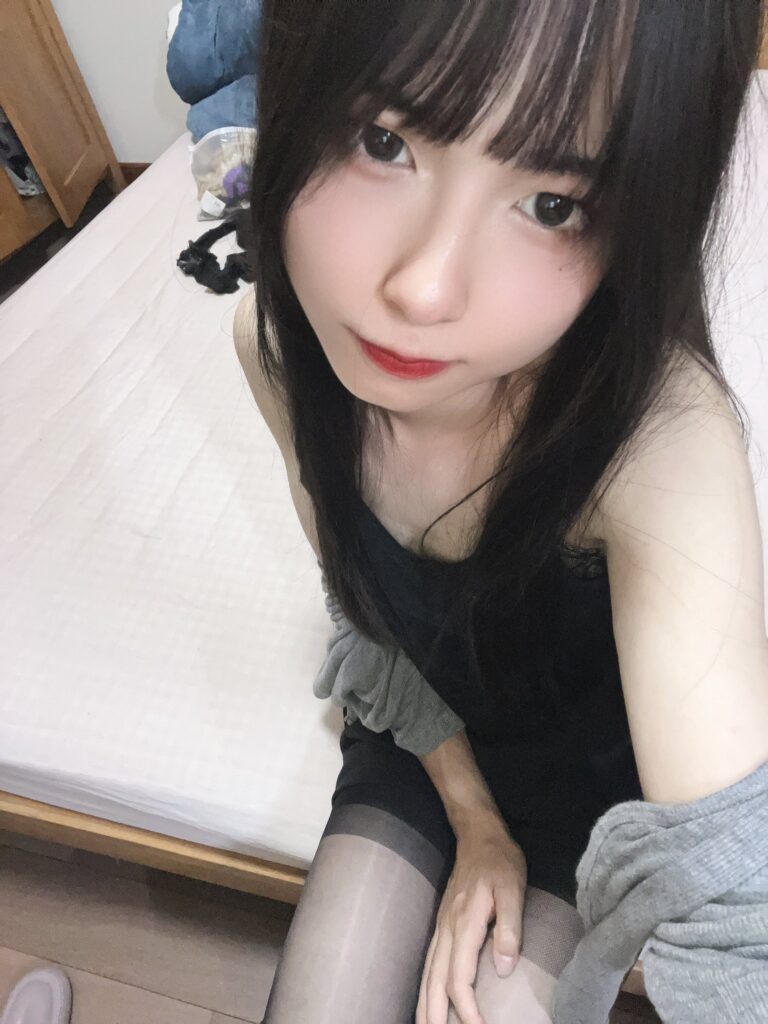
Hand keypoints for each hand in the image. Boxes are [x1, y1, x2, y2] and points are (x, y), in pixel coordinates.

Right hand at [416, 823, 526, 1023]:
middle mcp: (447, 929)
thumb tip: (504, 969)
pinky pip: (429, 962)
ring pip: (427, 974)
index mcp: (465, 924)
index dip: (467, 1011)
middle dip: (435, 1016)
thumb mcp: (513, 889)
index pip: (460, 979)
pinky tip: (427, 996)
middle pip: (435, 982)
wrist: (478, 833)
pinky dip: (424, 985)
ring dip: (424, 1004)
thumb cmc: (499, 861)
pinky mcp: (442, 923)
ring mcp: (441, 926)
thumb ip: (510, 927)